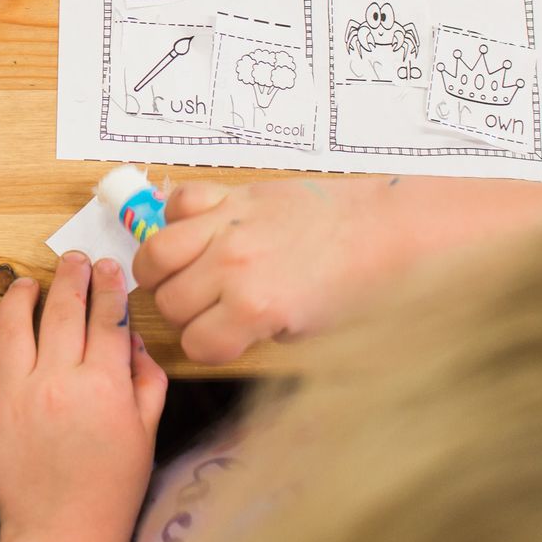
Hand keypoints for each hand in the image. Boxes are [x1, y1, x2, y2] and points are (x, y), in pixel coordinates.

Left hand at [0, 253, 166, 541]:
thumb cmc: (111, 488)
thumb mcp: (146, 433)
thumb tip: (134, 340)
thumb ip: (147, 382)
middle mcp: (55, 385)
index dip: (109, 286)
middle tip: (73, 261)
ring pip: (11, 328)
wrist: (65, 535)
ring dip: (20, 298)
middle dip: (71, 277)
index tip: (108, 267)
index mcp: (102, 387)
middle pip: (63, 311)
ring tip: (26, 284)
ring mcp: (12, 400)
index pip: (107, 318)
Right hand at [134, 179, 377, 363]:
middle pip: (167, 302)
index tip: (224, 340)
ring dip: (163, 272)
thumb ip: (258, 332)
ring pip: (154, 254)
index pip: (195, 343)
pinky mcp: (235, 194)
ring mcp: (229, 224)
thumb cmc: (360, 286)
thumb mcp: (311, 333)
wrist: (386, 231)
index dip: (208, 347)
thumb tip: (224, 327)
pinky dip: (178, 218)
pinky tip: (199, 232)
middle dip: (184, 314)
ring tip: (184, 274)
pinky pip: (178, 202)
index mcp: (255, 308)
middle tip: (208, 309)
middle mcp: (233, 265)